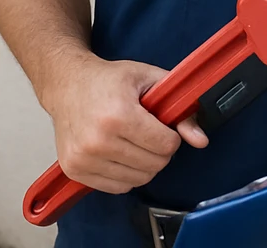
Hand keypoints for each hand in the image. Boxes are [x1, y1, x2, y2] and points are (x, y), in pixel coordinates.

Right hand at [41, 54, 209, 194]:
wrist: (66, 84)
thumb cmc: (107, 80)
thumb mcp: (148, 80)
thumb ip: (180, 109)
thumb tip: (200, 140)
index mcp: (118, 115)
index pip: (166, 145)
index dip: (170, 135)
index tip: (160, 124)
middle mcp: (98, 140)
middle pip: (154, 165)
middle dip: (158, 150)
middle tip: (146, 132)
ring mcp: (84, 158)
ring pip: (138, 180)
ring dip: (142, 164)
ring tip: (131, 141)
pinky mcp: (75, 170)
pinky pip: (118, 187)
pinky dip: (124, 174)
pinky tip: (117, 152)